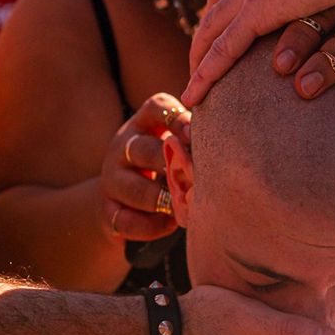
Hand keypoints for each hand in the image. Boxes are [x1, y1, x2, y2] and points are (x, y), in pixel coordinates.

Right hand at [100, 92, 190, 242]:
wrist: (123, 200)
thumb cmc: (164, 167)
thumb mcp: (175, 146)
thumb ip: (194, 141)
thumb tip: (227, 144)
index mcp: (143, 123)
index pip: (157, 107)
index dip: (178, 119)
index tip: (196, 135)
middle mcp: (121, 147)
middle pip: (143, 149)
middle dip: (170, 164)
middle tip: (195, 178)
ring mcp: (111, 180)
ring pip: (137, 190)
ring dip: (165, 200)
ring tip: (186, 206)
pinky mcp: (107, 210)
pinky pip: (129, 221)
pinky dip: (154, 226)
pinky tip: (171, 224)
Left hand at [184, 0, 334, 106]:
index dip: (226, 11)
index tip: (222, 32)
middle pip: (215, 8)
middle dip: (204, 39)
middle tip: (198, 68)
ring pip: (211, 30)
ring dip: (198, 61)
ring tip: (193, 91)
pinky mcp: (258, 9)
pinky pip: (223, 49)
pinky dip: (206, 74)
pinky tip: (196, 97)